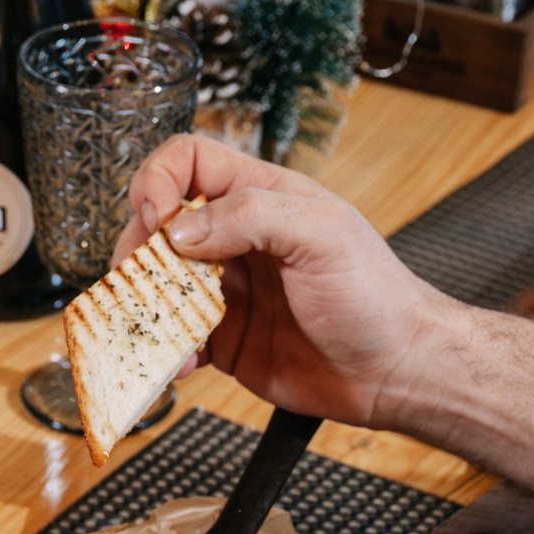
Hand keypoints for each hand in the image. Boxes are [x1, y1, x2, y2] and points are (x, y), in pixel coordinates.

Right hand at [111, 135, 458, 432]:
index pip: (189, 162)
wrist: (394, 371)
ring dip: (143, 307)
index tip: (157, 218)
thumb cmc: (376, 296)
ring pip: (155, 285)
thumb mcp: (323, 235)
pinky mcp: (221, 339)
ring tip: (156, 330)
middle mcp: (236, 240)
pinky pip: (173, 338)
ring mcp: (225, 291)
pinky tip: (182, 364)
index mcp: (261, 197)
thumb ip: (252, 216)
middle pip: (156, 226)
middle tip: (143, 283)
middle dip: (138, 252)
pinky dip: (163, 350)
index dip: (159, 181)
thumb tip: (180, 229)